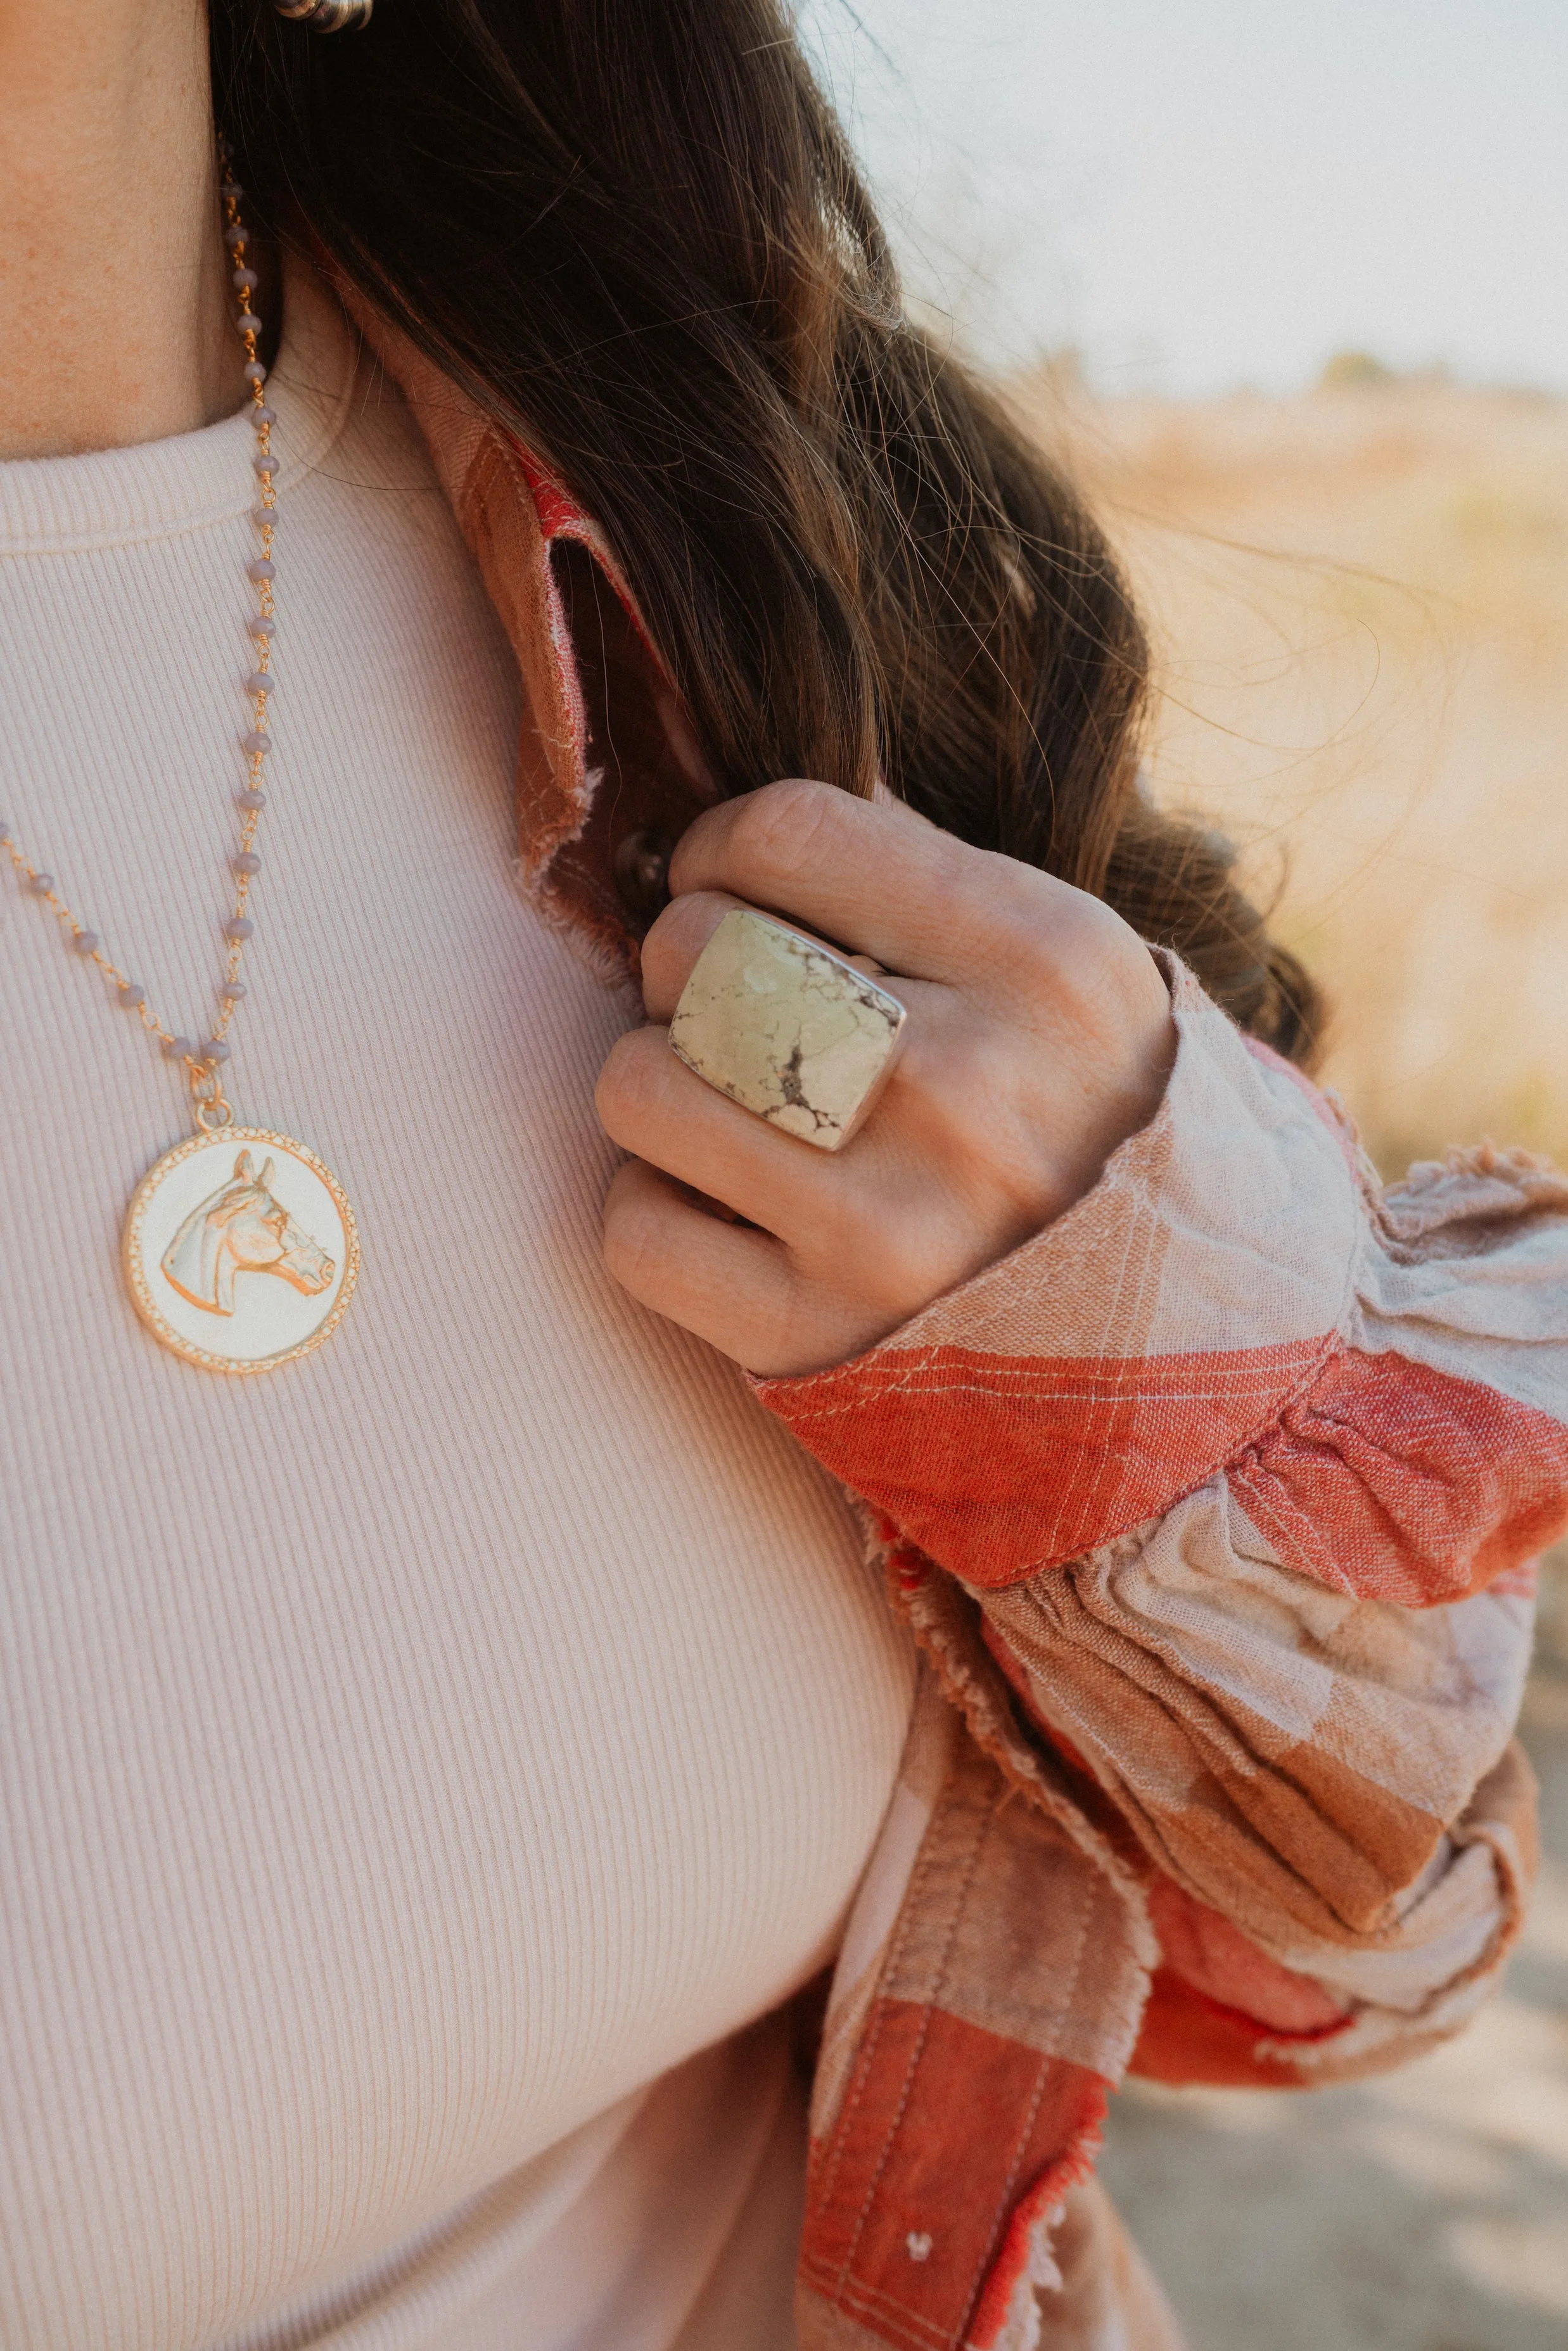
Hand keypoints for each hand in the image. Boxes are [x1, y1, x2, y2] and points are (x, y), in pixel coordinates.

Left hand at [595, 779, 1175, 1376]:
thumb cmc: (1083, 1113)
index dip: (724, 850)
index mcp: (1039, 961)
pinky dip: (656, 1213)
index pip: (784, 832)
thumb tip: (743, 828)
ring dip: (663, 1088)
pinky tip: (727, 1209)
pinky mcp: (812, 1333)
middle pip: (694, 949)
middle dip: (692, 972)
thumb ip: (918, 876)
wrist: (1176, 1329)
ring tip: (736, 1110)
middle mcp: (960, 1088)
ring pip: (639, 1086)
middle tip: (747, 1018)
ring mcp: (884, 1224)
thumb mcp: (1066, 963)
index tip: (742, 894)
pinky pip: (635, 1232)